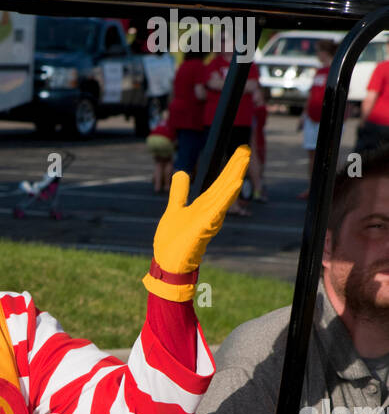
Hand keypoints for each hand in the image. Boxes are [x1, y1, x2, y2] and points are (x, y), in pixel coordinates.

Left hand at [144, 146, 250, 300]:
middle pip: (225, 185)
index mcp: (204, 206)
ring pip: (224, 194)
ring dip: (234, 176)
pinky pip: (217, 210)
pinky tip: (235, 184)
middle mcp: (210, 211)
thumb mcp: (175, 209)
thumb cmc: (172, 242)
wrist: (167, 264)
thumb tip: (181, 173)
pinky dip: (226, 197)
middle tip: (246, 149)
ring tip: (244, 159)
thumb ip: (180, 192)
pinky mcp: (204, 227)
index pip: (220, 183)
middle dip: (235, 167)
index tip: (241, 151)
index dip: (230, 167)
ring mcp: (208, 219)